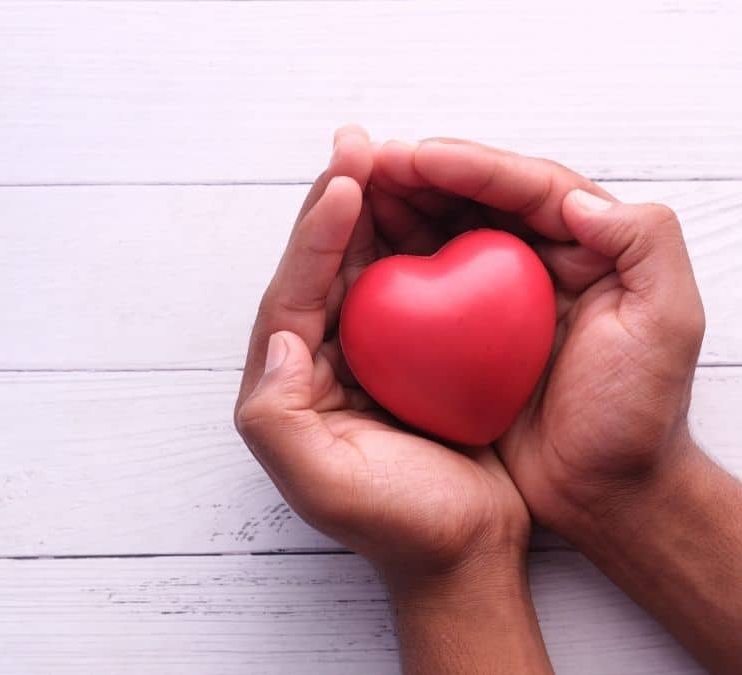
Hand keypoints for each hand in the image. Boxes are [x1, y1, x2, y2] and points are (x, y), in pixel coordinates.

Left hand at [234, 127, 530, 582]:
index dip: (316, 234)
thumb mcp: (322, 483)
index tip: (346, 182)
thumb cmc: (396, 523)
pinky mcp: (416, 356)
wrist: (464, 555)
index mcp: (290, 382)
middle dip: (337, 201)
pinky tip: (440, 210)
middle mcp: (321, 359)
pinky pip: (414, 286)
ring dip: (376, 210)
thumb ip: (278, 414)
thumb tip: (280, 339)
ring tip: (391, 156)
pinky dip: (421, 244)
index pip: (295, 291)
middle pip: (325, 264)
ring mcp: (370, 355)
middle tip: (358, 141)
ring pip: (366, 265)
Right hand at [369, 139, 704, 534]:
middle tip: (369, 160)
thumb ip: (647, 243)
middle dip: (424, 173)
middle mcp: (542, 260)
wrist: (608, 494)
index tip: (418, 156)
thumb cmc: (640, 414)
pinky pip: (428, 285)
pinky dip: (395, 262)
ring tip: (353, 189)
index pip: (529, 187)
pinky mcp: (469, 337)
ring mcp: (501, 299)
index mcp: (591, 246)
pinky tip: (359, 254)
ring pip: (447, 231)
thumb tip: (576, 198)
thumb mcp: (669, 322)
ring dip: (402, 207)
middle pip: (479, 198)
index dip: (473, 166)